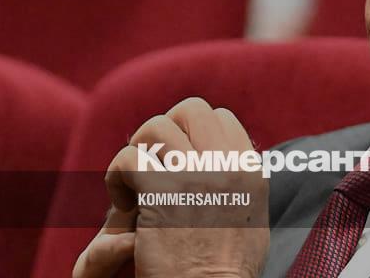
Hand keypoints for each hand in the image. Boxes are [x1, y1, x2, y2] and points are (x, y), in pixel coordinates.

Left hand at [74, 97, 269, 277]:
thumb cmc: (227, 272)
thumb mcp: (252, 219)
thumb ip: (242, 184)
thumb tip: (229, 160)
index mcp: (249, 170)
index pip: (220, 118)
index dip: (193, 134)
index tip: (180, 162)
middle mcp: (226, 165)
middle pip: (190, 109)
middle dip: (165, 131)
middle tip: (154, 164)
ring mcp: (194, 175)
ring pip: (155, 127)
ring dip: (138, 152)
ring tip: (136, 185)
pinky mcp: (161, 192)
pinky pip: (128, 158)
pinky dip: (117, 178)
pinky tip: (123, 203)